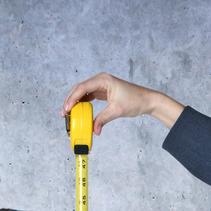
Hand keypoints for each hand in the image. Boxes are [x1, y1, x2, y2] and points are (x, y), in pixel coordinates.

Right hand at [61, 73, 185, 134]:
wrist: (146, 100)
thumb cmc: (135, 100)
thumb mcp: (117, 110)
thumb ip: (103, 119)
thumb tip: (94, 130)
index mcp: (103, 80)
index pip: (82, 88)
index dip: (72, 99)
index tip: (67, 110)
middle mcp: (100, 80)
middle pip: (79, 88)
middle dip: (70, 101)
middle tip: (64, 114)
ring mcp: (101, 85)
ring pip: (82, 92)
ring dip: (74, 102)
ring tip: (68, 114)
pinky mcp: (102, 91)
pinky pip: (88, 96)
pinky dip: (81, 103)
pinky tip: (78, 112)